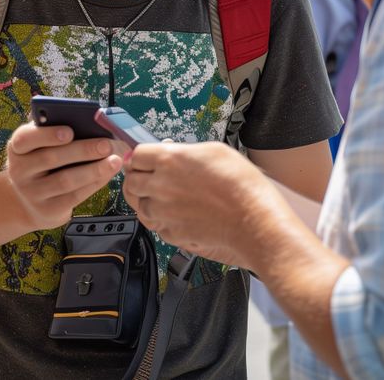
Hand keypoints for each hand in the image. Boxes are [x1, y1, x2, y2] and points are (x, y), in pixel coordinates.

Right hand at [7, 122, 123, 228]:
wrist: (29, 201)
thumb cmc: (42, 162)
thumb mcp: (40, 146)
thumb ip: (55, 132)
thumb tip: (88, 121)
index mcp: (17, 148)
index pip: (25, 138)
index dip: (47, 134)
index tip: (70, 131)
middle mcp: (19, 171)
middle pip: (51, 158)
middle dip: (82, 150)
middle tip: (107, 144)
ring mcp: (32, 193)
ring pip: (66, 180)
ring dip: (94, 169)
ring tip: (115, 160)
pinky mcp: (47, 210)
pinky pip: (74, 196)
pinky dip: (94, 184)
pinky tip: (108, 174)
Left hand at [123, 141, 285, 267]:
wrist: (252, 220)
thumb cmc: (239, 184)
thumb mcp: (213, 150)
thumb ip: (183, 151)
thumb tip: (171, 152)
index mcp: (169, 160)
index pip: (136, 155)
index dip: (139, 157)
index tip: (143, 160)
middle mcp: (160, 185)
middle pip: (131, 180)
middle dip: (138, 177)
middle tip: (148, 177)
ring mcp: (163, 211)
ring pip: (139, 204)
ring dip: (146, 199)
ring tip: (162, 196)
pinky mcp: (170, 232)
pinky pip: (154, 224)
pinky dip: (159, 219)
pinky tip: (173, 213)